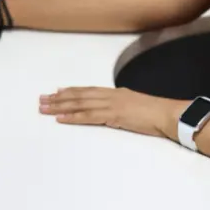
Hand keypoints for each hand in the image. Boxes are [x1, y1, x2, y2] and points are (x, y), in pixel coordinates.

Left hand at [39, 87, 184, 138]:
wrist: (167, 114)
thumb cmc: (156, 113)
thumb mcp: (135, 106)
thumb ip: (122, 106)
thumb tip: (114, 111)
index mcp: (115, 93)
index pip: (88, 90)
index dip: (71, 91)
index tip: (56, 91)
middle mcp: (110, 95)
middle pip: (79, 95)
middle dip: (59, 98)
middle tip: (42, 99)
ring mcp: (111, 104)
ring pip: (79, 104)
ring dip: (60, 107)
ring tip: (44, 109)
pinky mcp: (113, 115)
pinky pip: (88, 116)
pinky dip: (72, 117)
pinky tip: (60, 118)